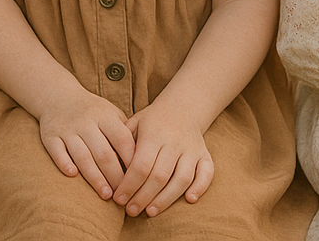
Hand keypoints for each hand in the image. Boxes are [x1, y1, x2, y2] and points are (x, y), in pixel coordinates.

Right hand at [35, 86, 135, 200]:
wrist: (58, 96)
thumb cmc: (92, 111)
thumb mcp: (111, 113)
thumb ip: (125, 132)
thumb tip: (144, 160)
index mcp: (105, 116)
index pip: (122, 140)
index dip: (131, 161)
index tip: (140, 180)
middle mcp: (86, 122)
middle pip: (103, 153)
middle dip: (115, 177)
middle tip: (124, 195)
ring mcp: (67, 129)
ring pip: (82, 156)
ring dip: (95, 177)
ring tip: (106, 195)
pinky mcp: (50, 136)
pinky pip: (57, 152)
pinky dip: (65, 163)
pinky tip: (73, 176)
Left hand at [114, 102, 214, 216]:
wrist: (181, 107)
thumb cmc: (151, 121)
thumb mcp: (133, 124)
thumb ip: (123, 145)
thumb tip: (111, 173)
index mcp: (154, 134)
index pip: (141, 165)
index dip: (129, 185)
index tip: (119, 199)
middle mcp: (174, 142)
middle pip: (160, 176)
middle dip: (143, 197)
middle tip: (131, 211)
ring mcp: (192, 149)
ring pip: (182, 178)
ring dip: (166, 199)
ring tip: (150, 211)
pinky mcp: (204, 155)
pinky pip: (207, 173)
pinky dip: (200, 187)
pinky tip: (189, 200)